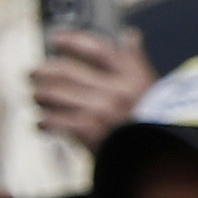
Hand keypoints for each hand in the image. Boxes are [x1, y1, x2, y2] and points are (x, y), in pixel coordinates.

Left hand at [27, 28, 154, 148]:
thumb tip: (131, 34)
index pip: (98, 48)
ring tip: (37, 98)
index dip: (73, 41)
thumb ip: (136, 62)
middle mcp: (116, 90)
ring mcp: (102, 110)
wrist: (164, 163)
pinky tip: (42, 124)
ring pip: (53, 93)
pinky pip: (53, 120)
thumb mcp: (153, 91)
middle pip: (65, 70)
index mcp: (134, 78)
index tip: (57, 39)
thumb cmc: (156, 128)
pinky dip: (44, 122)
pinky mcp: (88, 131)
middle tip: (33, 75)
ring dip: (40, 96)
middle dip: (43, 72)